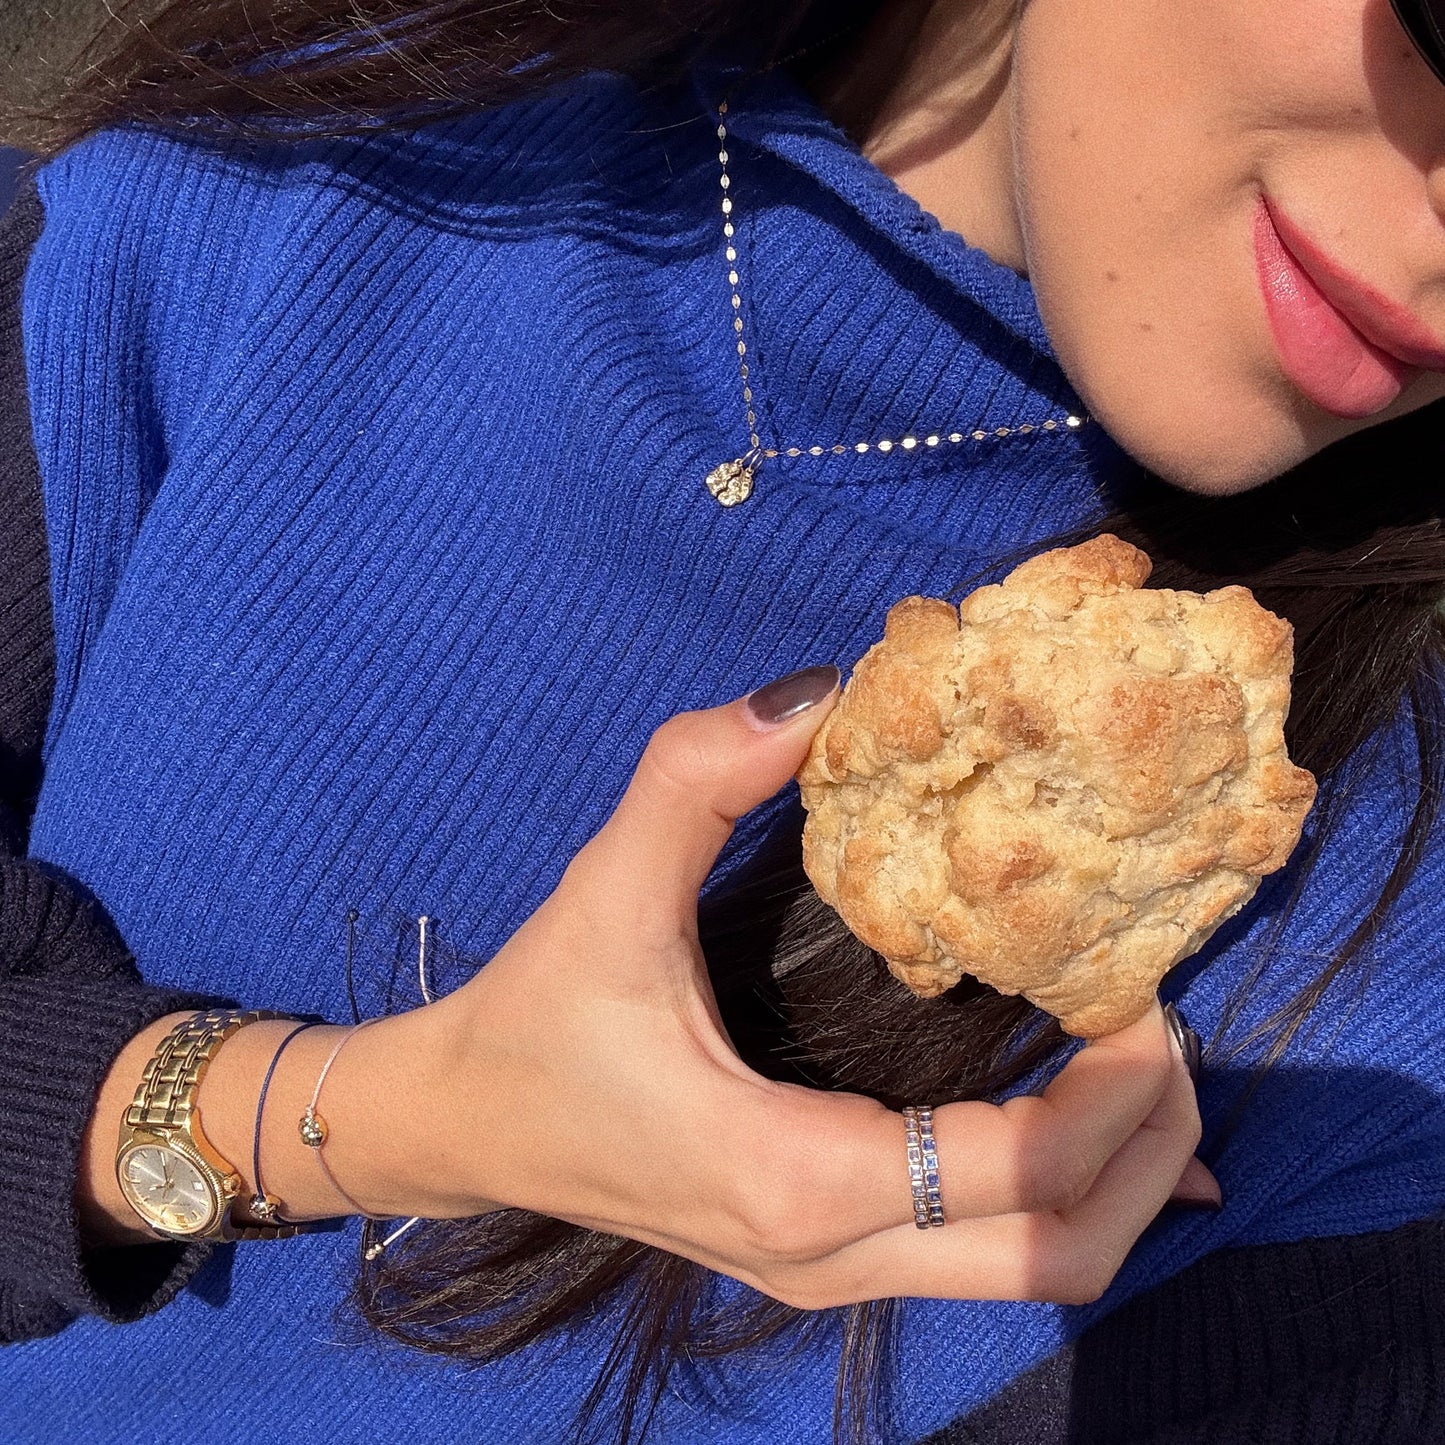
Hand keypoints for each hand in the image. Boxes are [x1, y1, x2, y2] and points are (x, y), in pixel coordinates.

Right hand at [342, 667, 1214, 1307]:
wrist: (460, 1129)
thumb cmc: (534, 1020)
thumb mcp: (606, 889)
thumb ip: (697, 774)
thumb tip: (819, 691)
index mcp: (791, 1175)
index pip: (1014, 1170)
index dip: (1113, 1088)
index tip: (1141, 988)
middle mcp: (828, 1254)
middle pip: (1058, 1256)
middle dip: (1150, 1153)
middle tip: (1174, 1035)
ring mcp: (828, 1275)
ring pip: (1034, 1275)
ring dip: (1120, 1183)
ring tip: (1150, 1074)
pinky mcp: (821, 1260)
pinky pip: (986, 1261)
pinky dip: (1067, 1204)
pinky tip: (1105, 1143)